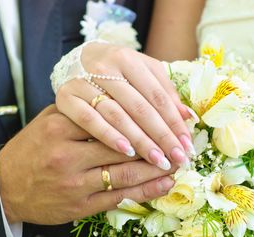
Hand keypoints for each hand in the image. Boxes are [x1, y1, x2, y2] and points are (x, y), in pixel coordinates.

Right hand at [0, 105, 175, 224]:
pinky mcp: (79, 206)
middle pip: (124, 147)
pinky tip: (164, 184)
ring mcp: (74, 183)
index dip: (144, 120)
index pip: (112, 119)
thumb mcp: (49, 120)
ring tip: (180, 163)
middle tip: (182, 143)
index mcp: (61, 126)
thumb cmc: (32, 150)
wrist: (5, 187)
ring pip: (125, 174)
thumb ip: (82, 110)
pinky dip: (145, 191)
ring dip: (157, 170)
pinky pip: (118, 197)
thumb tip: (124, 101)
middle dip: (157, 145)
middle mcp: (67, 154)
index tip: (167, 119)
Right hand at [56, 42, 194, 170]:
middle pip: (140, 107)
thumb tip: (188, 116)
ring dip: (141, 141)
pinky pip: (90, 121)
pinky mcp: (65, 98)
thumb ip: (162, 91)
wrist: (69, 64)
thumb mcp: (137, 73)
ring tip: (159, 160)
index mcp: (126, 58)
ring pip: (118, 116)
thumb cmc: (112, 73)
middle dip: (162, 136)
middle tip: (178, 158)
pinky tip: (127, 151)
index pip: (157, 95)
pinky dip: (110, 136)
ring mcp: (83, 83)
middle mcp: (104, 67)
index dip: (174, 121)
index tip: (188, 144)